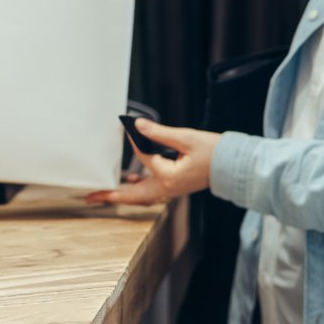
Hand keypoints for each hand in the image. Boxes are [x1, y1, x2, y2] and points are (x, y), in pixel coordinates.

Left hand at [87, 119, 218, 206]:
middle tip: (90, 197)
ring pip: (140, 196)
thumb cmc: (214, 152)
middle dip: (110, 196)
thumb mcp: (186, 138)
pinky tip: (129, 179)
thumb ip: (159, 133)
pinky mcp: (174, 186)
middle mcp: (167, 188)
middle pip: (133, 196)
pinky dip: (137, 188)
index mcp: (169, 177)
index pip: (143, 158)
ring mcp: (171, 190)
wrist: (233, 165)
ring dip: (122, 195)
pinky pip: (150, 191)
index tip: (125, 128)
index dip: (134, 142)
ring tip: (103, 193)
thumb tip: (137, 126)